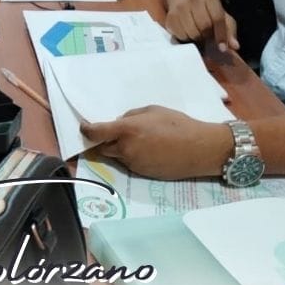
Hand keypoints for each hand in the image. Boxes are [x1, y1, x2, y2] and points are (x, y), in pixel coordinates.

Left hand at [80, 106, 230, 179]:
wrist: (200, 149)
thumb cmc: (177, 124)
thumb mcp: (152, 111)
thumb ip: (131, 117)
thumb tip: (119, 124)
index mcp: (127, 130)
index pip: (96, 133)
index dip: (86, 130)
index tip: (84, 127)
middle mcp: (126, 149)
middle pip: (103, 148)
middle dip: (102, 141)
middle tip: (109, 133)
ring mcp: (134, 164)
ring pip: (117, 156)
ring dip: (118, 149)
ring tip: (134, 140)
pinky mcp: (143, 174)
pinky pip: (130, 164)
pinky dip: (131, 157)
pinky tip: (146, 150)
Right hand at [166, 0, 239, 51]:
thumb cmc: (207, 12)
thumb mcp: (222, 18)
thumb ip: (229, 31)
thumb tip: (235, 46)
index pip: (217, 19)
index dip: (221, 35)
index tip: (222, 48)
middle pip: (204, 27)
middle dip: (207, 36)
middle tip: (207, 37)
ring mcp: (179, 7)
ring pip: (191, 33)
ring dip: (196, 39)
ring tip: (197, 35)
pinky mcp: (169, 17)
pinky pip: (179, 35)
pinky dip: (185, 39)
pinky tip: (187, 33)